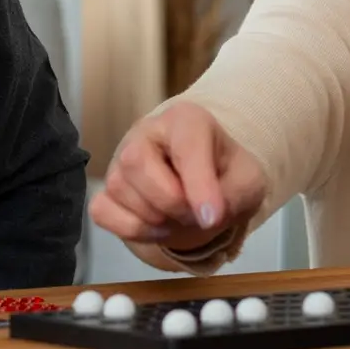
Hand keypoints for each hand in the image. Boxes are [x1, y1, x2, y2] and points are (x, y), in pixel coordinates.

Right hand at [91, 101, 267, 252]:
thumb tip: (206, 218)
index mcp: (186, 120)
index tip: (212, 218)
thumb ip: (234, 195)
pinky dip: (130, 228)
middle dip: (170, 202)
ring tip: (178, 217)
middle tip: (194, 214)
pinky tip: (154, 225)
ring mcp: (120, 159)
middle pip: (137, 162)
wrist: (206, 185)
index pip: (185, 145)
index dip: (198, 185)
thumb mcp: (247, 182)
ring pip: (119, 188)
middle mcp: (146, 132)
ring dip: (154, 218)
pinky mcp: (106, 188)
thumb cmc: (225, 175)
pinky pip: (102, 210)